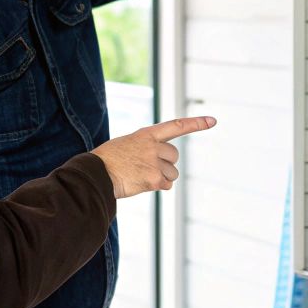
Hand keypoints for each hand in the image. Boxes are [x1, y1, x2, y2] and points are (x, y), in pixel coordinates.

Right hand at [92, 116, 216, 198]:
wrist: (95, 174)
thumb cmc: (107, 161)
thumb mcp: (127, 145)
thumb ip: (146, 148)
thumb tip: (162, 165)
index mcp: (146, 134)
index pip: (176, 126)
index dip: (196, 123)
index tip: (213, 121)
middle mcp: (153, 146)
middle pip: (174, 157)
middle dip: (165, 164)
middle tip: (144, 168)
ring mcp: (154, 162)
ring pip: (172, 173)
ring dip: (160, 177)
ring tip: (139, 176)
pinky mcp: (154, 178)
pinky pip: (167, 185)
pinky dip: (157, 187)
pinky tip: (140, 183)